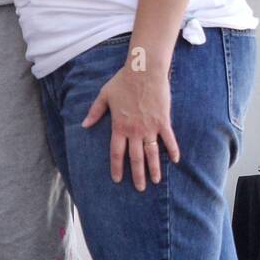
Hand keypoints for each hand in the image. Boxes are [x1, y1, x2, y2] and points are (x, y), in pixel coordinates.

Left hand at [82, 61, 179, 190]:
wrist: (144, 72)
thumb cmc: (123, 82)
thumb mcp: (104, 96)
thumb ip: (94, 112)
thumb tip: (84, 124)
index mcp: (119, 127)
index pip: (116, 153)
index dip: (117, 167)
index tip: (117, 179)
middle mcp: (134, 131)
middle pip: (135, 158)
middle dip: (137, 175)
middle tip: (140, 188)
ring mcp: (150, 127)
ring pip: (152, 153)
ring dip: (154, 168)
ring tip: (156, 181)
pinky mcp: (163, 121)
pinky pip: (169, 139)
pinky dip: (173, 150)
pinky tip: (176, 160)